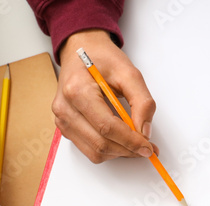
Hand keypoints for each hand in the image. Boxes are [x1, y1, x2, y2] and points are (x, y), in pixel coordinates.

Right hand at [54, 29, 155, 162]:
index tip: (147, 146)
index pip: (106, 127)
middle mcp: (65, 108)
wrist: (81, 50)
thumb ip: (142, 102)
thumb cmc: (102, 58)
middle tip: (146, 148)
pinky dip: (108, 150)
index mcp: (77, 90)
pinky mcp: (64, 127)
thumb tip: (144, 132)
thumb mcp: (129, 73)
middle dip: (127, 150)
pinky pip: (88, 149)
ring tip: (135, 144)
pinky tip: (120, 140)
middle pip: (100, 144)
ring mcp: (62, 120)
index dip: (130, 141)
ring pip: (94, 152)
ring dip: (118, 152)